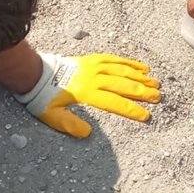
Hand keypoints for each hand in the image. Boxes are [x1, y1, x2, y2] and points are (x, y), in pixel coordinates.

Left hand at [16, 52, 160, 138]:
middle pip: (122, 84)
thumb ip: (69, 124)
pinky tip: (142, 68)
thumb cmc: (44, 98)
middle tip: (158, 97)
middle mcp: (93, 77)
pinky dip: (130, 63)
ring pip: (122, 70)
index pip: (113, 102)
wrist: (36, 74)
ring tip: (155, 83)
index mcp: (86, 92)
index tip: (145, 116)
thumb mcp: (52, 116)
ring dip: (140, 77)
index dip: (131, 109)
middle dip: (142, 92)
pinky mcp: (93, 59)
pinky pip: (115, 59)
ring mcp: (94, 66)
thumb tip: (87, 133)